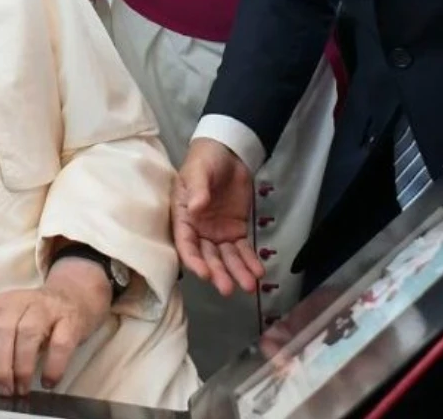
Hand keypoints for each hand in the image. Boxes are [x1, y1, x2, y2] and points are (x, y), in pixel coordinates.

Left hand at [0, 258, 110, 395]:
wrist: (76, 296)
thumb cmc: (38, 318)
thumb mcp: (12, 322)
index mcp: (0, 305)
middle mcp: (20, 302)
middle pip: (1, 332)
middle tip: (4, 390)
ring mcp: (47, 308)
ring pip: (28, 334)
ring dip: (22, 367)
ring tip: (22, 388)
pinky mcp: (71, 320)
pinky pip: (60, 344)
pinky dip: (53, 366)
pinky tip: (48, 382)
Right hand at [174, 139, 263, 296]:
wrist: (228, 153)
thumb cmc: (205, 162)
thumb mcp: (199, 172)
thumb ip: (198, 189)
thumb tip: (196, 208)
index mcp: (184, 218)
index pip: (186, 244)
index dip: (194, 261)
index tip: (205, 274)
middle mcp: (199, 231)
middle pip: (208, 256)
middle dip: (218, 273)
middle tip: (228, 289)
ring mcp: (218, 233)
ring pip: (227, 258)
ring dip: (236, 272)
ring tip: (250, 286)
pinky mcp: (236, 230)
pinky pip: (242, 250)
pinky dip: (250, 261)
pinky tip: (259, 272)